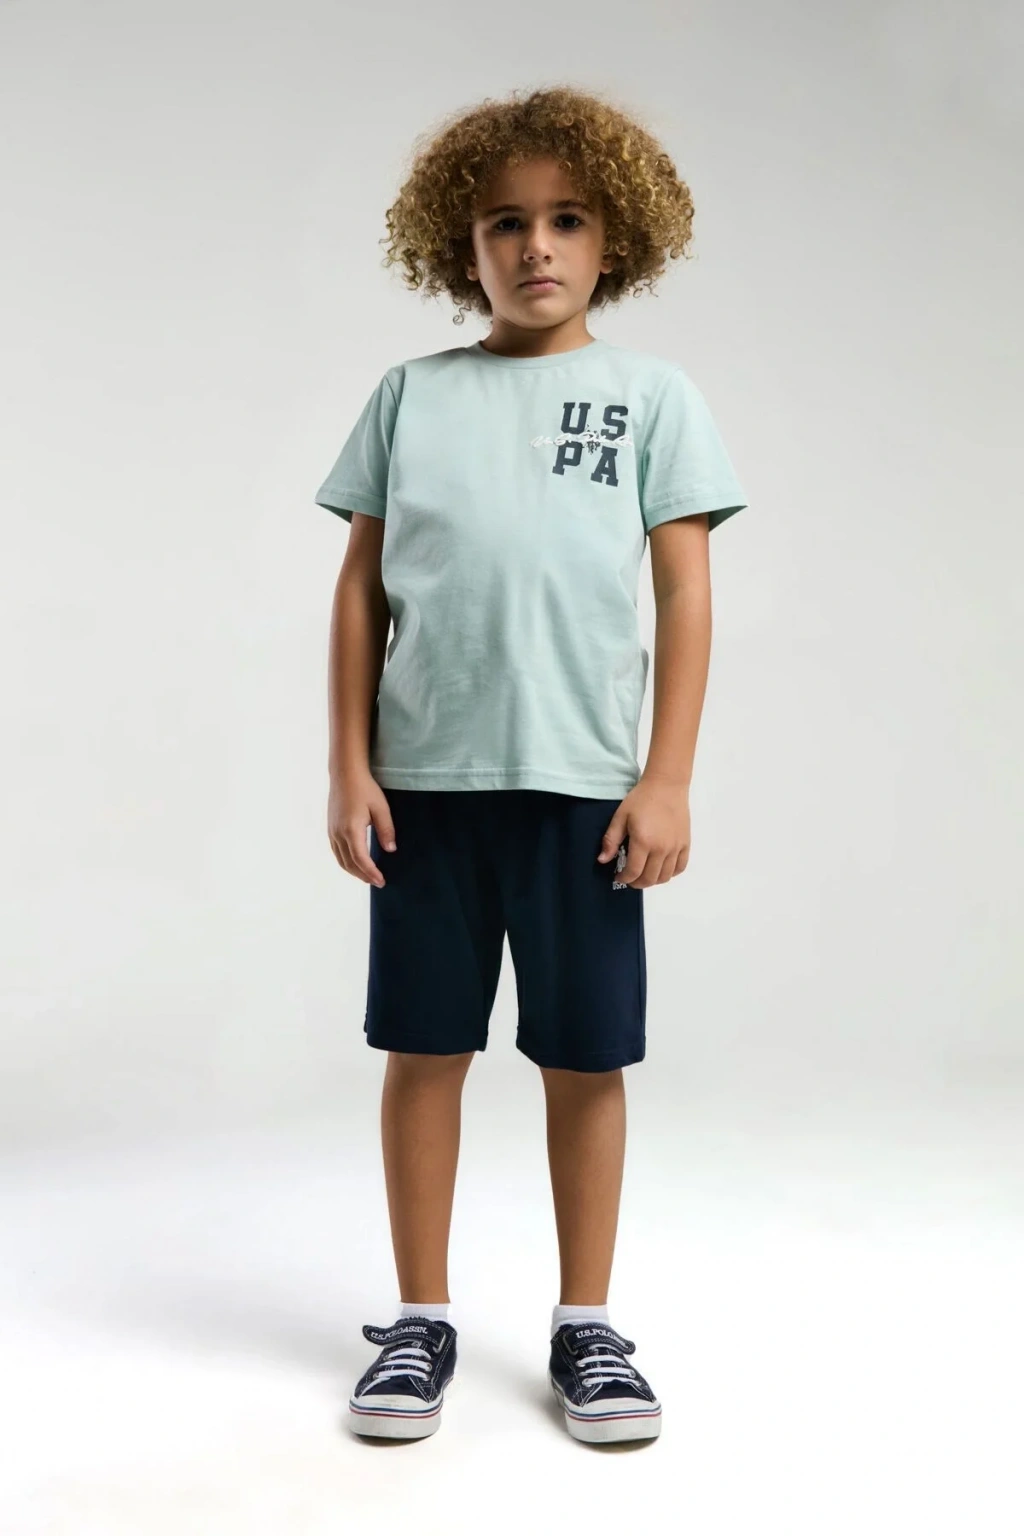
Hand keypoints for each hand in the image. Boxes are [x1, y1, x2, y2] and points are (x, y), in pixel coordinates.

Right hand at [327, 769, 395, 886]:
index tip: (381, 881)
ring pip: (341, 860)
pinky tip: (355, 863)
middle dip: (363, 876)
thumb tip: (390, 850)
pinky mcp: (330, 828)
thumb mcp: (381, 808)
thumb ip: (386, 830)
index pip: (361, 859)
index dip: (371, 873)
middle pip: (349, 864)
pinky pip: (336, 852)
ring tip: (367, 877)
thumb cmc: (365, 789)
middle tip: (377, 882)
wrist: (345, 774)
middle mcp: (338, 834)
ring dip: (354, 871)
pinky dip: (346, 862)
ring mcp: (332, 832)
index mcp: (351, 830)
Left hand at [596, 774, 690, 888]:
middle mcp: (661, 848)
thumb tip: (602, 860)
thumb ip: (611, 840)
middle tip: (630, 878)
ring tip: (644, 874)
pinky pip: (680, 867)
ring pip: (665, 877)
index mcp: (643, 842)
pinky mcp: (685, 843)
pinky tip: (661, 868)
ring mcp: (675, 847)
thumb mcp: (620, 816)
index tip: (618, 876)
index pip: (634, 872)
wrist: (666, 785)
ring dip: (653, 880)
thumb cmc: (641, 799)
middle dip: (637, 883)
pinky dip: (670, 873)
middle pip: (649, 878)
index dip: (624, 878)